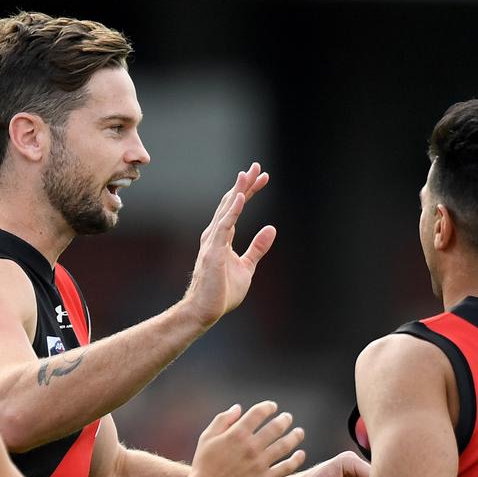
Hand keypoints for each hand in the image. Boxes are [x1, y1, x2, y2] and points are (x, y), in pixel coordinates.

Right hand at [181, 163, 274, 327]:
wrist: (205, 310)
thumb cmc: (222, 292)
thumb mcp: (247, 267)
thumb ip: (258, 248)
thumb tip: (272, 228)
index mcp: (222, 238)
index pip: (236, 208)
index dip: (249, 191)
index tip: (263, 177)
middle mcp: (215, 235)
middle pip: (232, 203)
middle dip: (245, 184)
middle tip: (257, 166)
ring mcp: (213, 241)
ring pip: (227, 210)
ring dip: (238, 191)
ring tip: (248, 173)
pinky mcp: (213, 251)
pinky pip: (225, 226)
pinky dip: (233, 210)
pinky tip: (241, 196)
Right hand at [187, 401, 304, 476]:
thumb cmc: (203, 464)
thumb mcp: (207, 437)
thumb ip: (222, 420)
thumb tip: (238, 408)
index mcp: (237, 434)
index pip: (259, 413)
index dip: (268, 407)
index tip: (272, 407)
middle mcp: (251, 447)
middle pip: (275, 427)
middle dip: (284, 419)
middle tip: (288, 417)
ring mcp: (260, 464)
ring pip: (285, 445)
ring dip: (295, 436)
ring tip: (299, 432)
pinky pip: (286, 467)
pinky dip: (296, 459)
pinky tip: (300, 454)